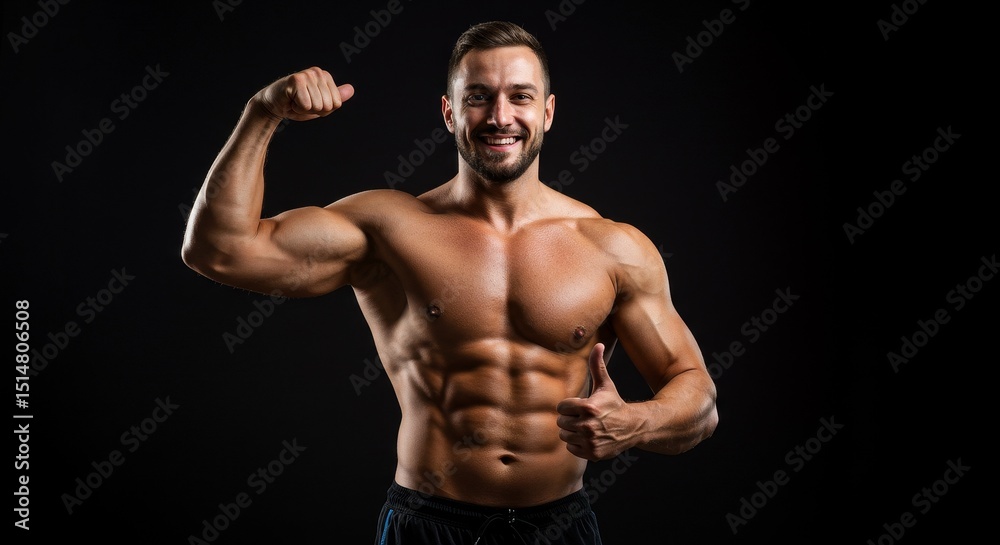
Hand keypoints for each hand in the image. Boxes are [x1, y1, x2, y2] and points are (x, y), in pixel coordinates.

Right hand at [254, 66, 353, 121]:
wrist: (273, 105)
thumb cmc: (297, 105)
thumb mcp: (320, 105)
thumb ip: (336, 98)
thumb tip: (351, 89)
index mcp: (326, 76)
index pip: (337, 104)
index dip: (323, 110)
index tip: (311, 103)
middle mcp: (318, 72)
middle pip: (328, 105)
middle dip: (314, 110)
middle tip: (302, 103)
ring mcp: (307, 74)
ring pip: (317, 106)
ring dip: (304, 109)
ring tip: (296, 101)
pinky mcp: (296, 80)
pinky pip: (306, 105)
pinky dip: (297, 108)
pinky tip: (290, 100)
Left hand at [556, 343, 634, 460]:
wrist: (633, 427)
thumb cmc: (615, 404)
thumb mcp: (606, 384)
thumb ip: (597, 365)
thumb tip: (598, 344)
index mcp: (588, 407)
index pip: (561, 408)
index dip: (569, 406)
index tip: (580, 406)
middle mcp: (588, 425)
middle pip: (561, 422)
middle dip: (570, 419)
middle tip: (583, 417)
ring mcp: (590, 441)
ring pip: (564, 436)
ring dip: (572, 432)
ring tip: (585, 427)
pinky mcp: (592, 453)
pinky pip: (571, 448)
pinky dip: (577, 444)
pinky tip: (588, 437)